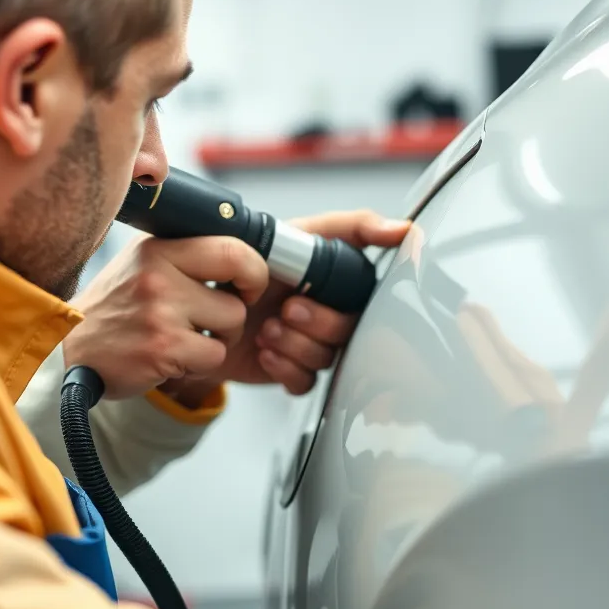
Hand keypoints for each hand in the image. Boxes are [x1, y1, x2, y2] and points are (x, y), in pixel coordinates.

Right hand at [63, 235, 268, 398]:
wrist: (66, 350)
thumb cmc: (114, 309)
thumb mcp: (141, 265)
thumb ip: (184, 256)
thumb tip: (243, 256)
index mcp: (157, 248)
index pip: (232, 247)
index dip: (254, 269)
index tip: (247, 284)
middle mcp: (158, 274)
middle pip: (241, 287)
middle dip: (242, 305)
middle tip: (227, 315)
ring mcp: (160, 311)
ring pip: (232, 323)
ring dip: (219, 338)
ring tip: (188, 339)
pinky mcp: (163, 347)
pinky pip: (215, 355)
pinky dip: (202, 363)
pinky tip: (175, 358)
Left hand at [168, 210, 408, 400]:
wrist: (204, 299)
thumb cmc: (253, 260)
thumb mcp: (301, 232)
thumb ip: (355, 226)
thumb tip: (404, 229)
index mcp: (341, 284)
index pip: (368, 300)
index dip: (339, 302)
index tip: (305, 293)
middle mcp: (332, 314)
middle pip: (348, 332)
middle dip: (314, 323)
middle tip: (285, 310)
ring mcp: (314, 344)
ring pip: (327, 358)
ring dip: (294, 344)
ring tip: (265, 329)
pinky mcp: (295, 370)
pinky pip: (307, 382)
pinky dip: (284, 368)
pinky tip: (264, 351)